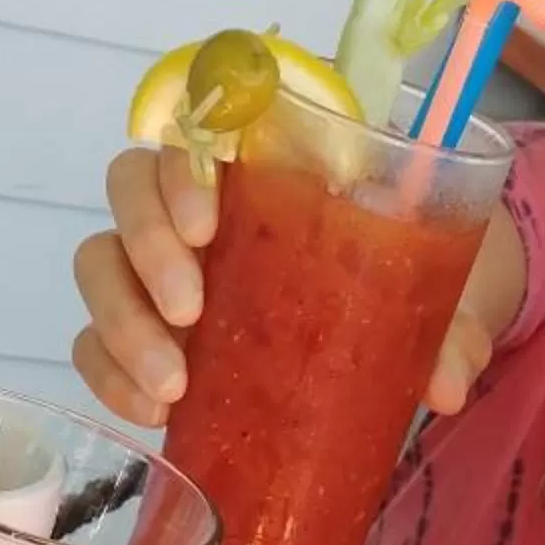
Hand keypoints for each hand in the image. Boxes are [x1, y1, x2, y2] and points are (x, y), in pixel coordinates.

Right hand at [73, 147, 492, 426]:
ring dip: (121, 323)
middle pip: (128, 188)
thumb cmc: (400, 280)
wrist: (390, 333)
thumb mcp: (433, 293)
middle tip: (191, 313)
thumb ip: (446, 326)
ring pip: (100, 263)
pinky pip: (95, 340)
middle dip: (147, 248)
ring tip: (174, 386)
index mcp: (262, 168)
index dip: (182, 170)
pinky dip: (110, 376)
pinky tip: (152, 412)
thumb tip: (449, 384)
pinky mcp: (147, 332)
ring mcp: (161, 268)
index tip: (208, 226)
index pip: (193, 132)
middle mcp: (197, 207)